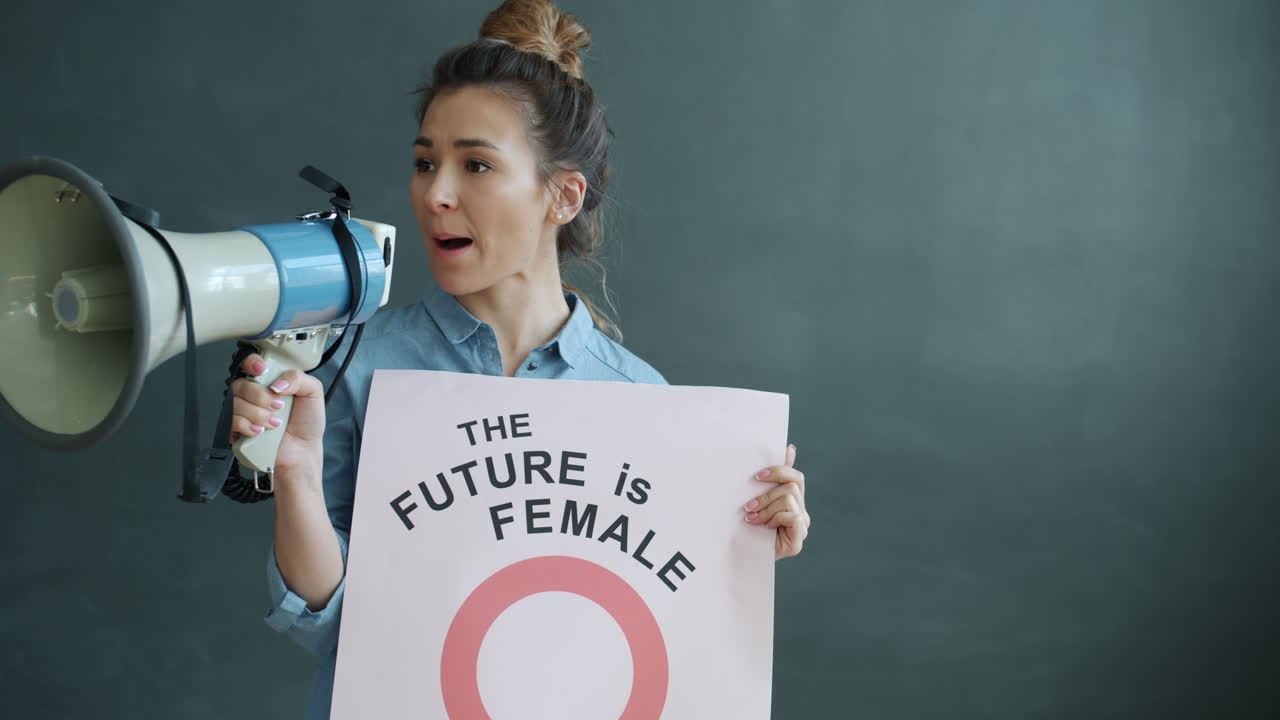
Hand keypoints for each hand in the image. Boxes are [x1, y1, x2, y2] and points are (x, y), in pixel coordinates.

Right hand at [229, 352, 326, 474]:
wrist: (303, 451)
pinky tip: (261, 431)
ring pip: (234, 404)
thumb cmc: (306, 423)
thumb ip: (298, 378)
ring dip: (258, 414)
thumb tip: (276, 382)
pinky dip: (247, 426)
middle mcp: (252, 395)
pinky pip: (230, 422)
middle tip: (278, 405)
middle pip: (240, 384)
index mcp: (268, 382)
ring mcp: (242, 412)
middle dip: (260, 395)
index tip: (262, 369)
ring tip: (275, 423)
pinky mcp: (236, 430)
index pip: (249, 364)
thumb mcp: (312, 392)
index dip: (251, 362)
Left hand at [743, 444, 809, 559]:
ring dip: (767, 509)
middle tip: (749, 505)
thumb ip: (771, 479)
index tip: (757, 475)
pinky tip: (765, 527)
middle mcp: (802, 512)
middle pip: (792, 486)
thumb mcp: (758, 500)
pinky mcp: (798, 541)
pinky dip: (776, 519)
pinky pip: (793, 517)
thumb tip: (790, 448)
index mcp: (794, 500)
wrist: (743, 558)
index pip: (795, 476)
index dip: (779, 470)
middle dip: (767, 494)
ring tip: (752, 519)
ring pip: (790, 500)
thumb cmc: (749, 527)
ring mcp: (803, 526)